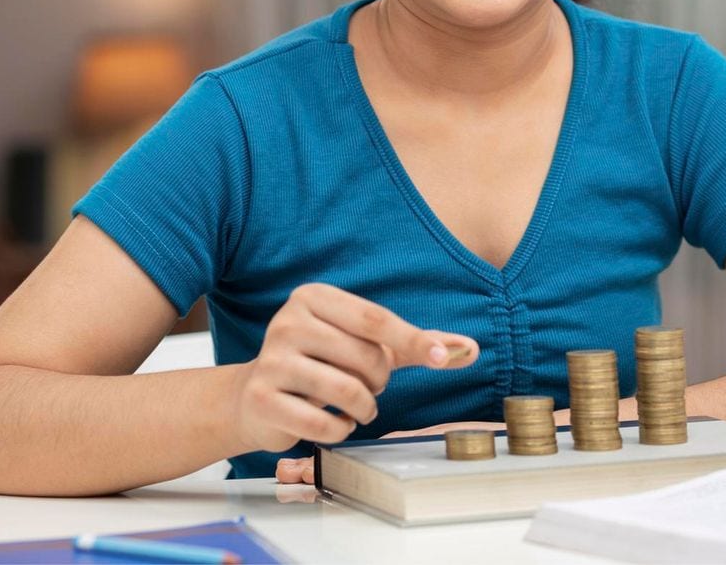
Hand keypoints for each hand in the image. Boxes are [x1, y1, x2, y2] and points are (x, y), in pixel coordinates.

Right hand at [232, 283, 476, 454]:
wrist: (254, 397)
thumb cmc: (323, 364)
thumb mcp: (366, 346)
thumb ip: (415, 344)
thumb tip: (471, 349)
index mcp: (314, 297)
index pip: (375, 319)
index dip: (412, 340)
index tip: (441, 359)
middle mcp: (289, 321)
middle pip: (365, 356)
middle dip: (379, 380)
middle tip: (370, 386)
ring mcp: (272, 359)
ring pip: (346, 390)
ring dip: (364, 408)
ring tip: (359, 406)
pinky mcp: (262, 398)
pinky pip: (321, 422)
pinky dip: (340, 429)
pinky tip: (334, 422)